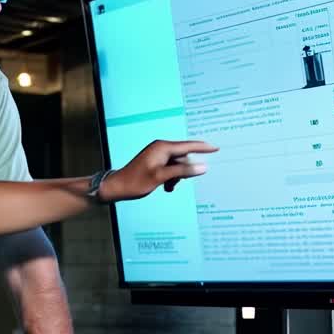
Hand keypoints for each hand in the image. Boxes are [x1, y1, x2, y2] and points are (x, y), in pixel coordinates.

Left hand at [100, 139, 216, 201]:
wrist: (118, 187)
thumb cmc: (137, 182)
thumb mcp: (162, 177)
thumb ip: (183, 171)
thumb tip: (202, 167)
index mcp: (162, 148)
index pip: (188, 146)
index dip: (203, 148)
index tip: (216, 148)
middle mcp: (161, 148)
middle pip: (183, 158)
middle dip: (183, 172)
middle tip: (174, 184)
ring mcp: (157, 155)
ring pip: (177, 165)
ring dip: (177, 177)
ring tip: (168, 187)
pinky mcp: (155, 162)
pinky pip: (170, 168)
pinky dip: (171, 177)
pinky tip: (166, 186)